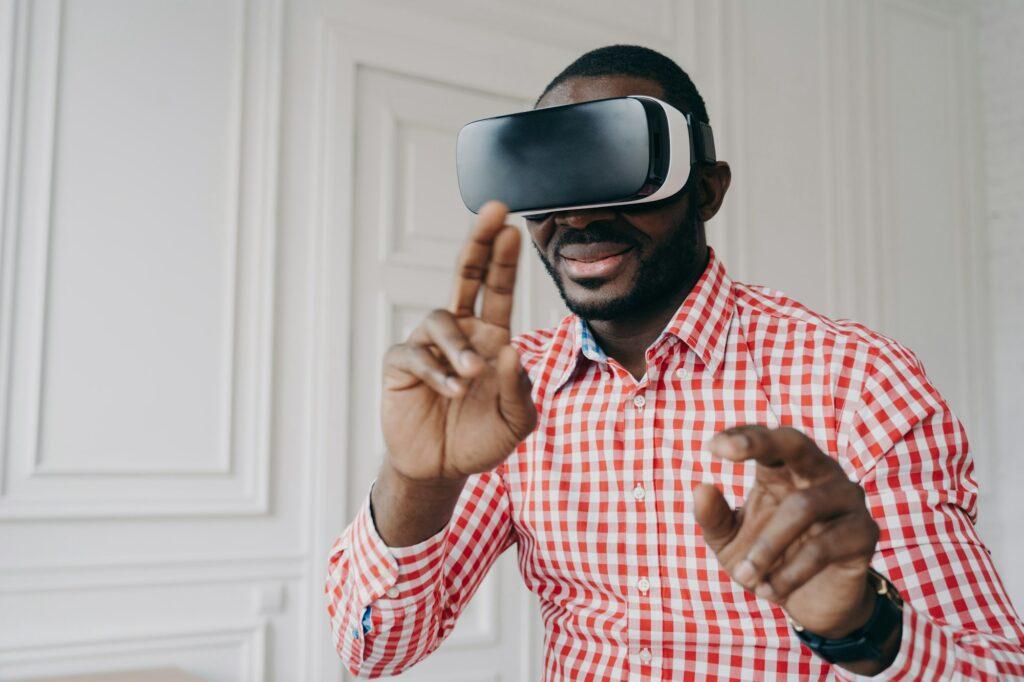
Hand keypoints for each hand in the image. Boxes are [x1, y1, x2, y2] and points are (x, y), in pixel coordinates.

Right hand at [380, 201, 537, 484]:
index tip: (511, 227)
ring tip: (471, 376)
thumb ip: (520, 390)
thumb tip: (512, 351)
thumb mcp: (514, 422)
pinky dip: (436, 371)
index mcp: (491, 338)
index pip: (497, 290)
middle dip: (478, 244)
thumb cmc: (480, 439)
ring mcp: (428, 346)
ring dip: (458, 346)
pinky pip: (415, 354)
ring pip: (440, 320)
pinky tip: (452, 391)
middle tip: (492, 215)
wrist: (440, 469)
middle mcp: (460, 334)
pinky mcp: (401, 366)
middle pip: (465, 277)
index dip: (503, 260)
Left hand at [694, 425, 880, 638]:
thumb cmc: (766, 561)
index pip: (765, 439)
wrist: (808, 604)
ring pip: (803, 507)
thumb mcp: (729, 542)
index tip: (711, 447)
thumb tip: (700, 488)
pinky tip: (770, 590)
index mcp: (784, 468)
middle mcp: (819, 473)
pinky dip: (791, 572)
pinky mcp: (865, 532)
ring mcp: (847, 498)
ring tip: (744, 577)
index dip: (741, 437)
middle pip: (796, 442)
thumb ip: (714, 517)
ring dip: (767, 546)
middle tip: (728, 453)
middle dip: (761, 443)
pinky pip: (823, 547)